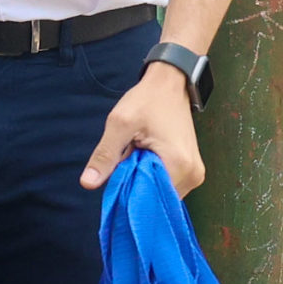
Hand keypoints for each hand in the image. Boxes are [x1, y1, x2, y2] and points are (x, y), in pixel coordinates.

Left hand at [82, 62, 202, 193]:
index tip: (116, 178)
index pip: (149, 199)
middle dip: (136, 186)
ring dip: (144, 182)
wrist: (170, 84)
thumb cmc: (148, 100)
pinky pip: (168, 185)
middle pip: (156, 198)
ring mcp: (195, 174)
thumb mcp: (120, 123)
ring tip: (136, 157)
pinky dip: (153, 177)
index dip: (128, 193)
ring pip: (161, 193)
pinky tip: (145, 160)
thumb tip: (87, 183)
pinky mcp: (192, 171)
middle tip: (126, 160)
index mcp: (179, 165)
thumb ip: (105, 155)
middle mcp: (193, 175)